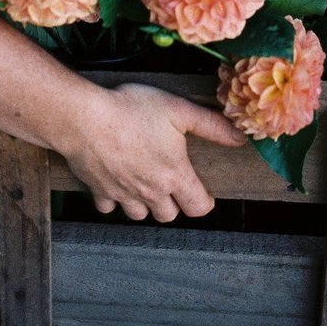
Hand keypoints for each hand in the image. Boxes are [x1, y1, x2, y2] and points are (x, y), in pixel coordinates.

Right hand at [62, 82, 246, 222]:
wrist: (85, 119)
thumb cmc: (132, 110)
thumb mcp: (179, 110)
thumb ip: (212, 126)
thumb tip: (241, 138)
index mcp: (174, 175)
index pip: (198, 207)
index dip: (204, 201)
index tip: (202, 192)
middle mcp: (150, 192)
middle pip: (169, 215)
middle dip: (173, 203)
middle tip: (170, 181)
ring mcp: (123, 195)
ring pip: (139, 215)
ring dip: (145, 204)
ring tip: (144, 181)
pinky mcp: (99, 191)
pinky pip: (110, 206)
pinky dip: (114, 199)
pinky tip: (115, 179)